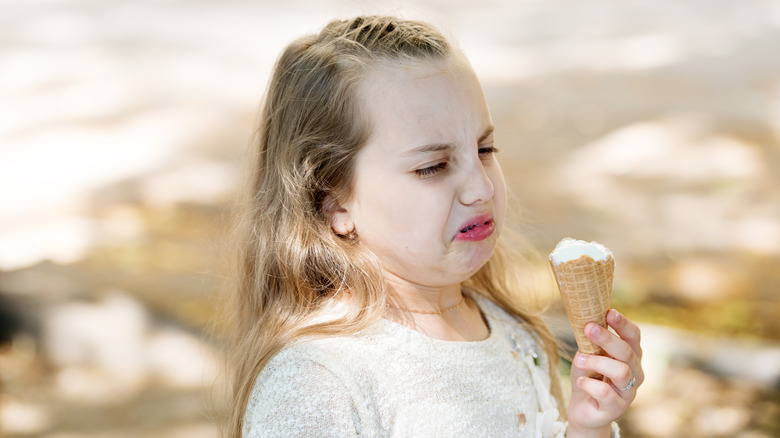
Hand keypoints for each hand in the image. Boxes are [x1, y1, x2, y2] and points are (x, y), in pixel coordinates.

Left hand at [566, 309, 642, 437]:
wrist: (582, 409)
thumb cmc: (589, 376)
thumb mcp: (589, 353)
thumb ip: (592, 340)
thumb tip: (586, 317)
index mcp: (631, 357)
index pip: (634, 337)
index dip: (623, 324)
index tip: (609, 312)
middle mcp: (635, 374)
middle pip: (627, 352)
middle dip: (607, 338)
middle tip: (588, 328)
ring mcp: (628, 393)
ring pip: (621, 372)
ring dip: (597, 362)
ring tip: (579, 360)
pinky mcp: (616, 409)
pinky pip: (606, 393)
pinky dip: (590, 385)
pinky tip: (580, 381)